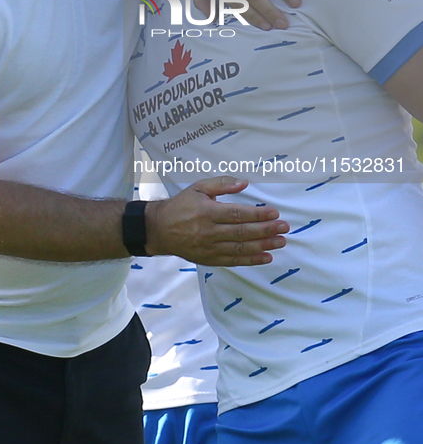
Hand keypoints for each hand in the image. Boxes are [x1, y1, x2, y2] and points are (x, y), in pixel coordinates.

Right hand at [145, 176, 287, 265]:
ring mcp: (209, 248)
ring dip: (263, 246)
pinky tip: (266, 257)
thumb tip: (244, 183)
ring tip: (281, 241)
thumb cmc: (181, 205)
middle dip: (265, 230)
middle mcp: (208, 232)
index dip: (257, 214)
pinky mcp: (209, 259)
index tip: (274, 213)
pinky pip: (233, 261)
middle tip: (284, 227)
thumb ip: (222, 184)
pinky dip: (251, 260)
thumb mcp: (198, 188)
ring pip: (240, 248)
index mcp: (207, 212)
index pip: (237, 214)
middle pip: (242, 232)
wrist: (160, 229)